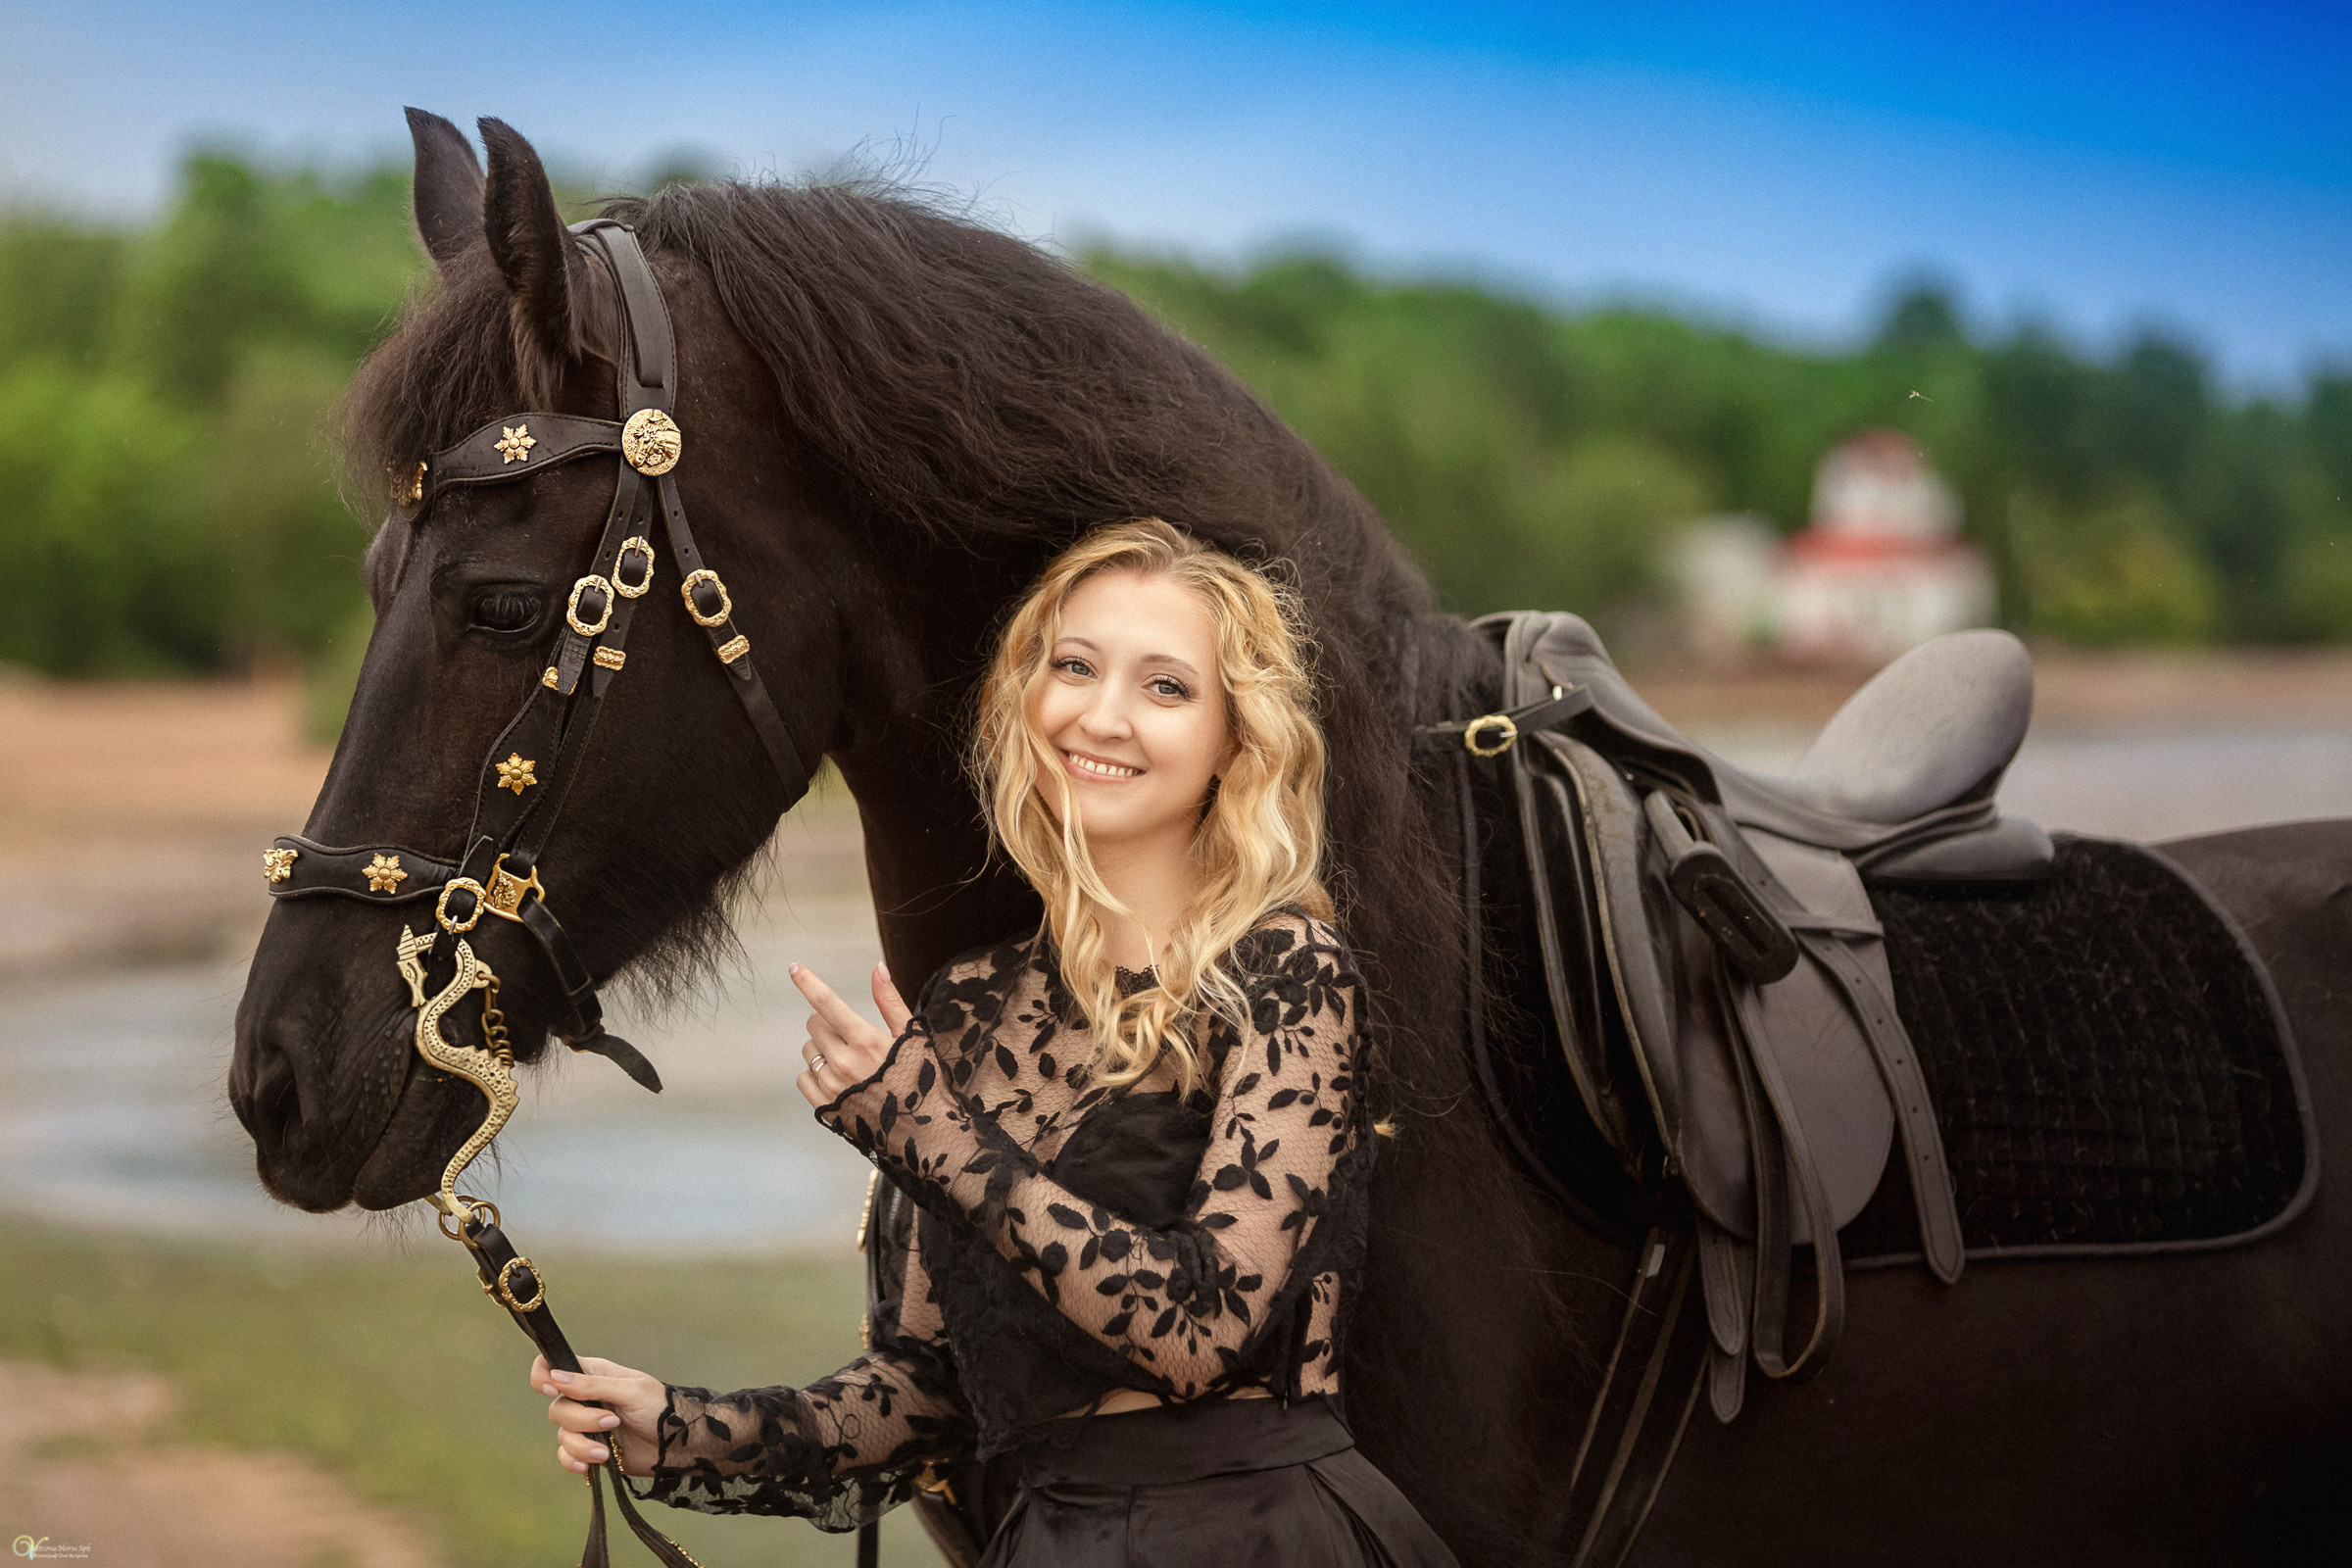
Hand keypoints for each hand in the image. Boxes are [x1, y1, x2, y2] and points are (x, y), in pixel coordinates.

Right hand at [530, 1353, 666, 1476]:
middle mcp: (585, 1399)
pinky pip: (566, 1456)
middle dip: (581, 1420)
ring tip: (606, 1452)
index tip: (551, 1390)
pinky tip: (590, 1466)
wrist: (677, 1445)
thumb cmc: (660, 1408)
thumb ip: (592, 1385)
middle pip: (557, 1408)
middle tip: (612, 1422)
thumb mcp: (630, 1391)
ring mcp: (587, 1426)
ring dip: (582, 1446)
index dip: (542, 1376)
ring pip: (562, 1435)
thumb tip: (555, 1377)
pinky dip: (574, 1461)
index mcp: (593, 1375)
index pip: (552, 1366)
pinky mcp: (590, 1450)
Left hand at [790, 960, 911, 1108]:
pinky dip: (816, 1074)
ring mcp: (833, 1087)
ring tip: (850, 1062)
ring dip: (823, 1049)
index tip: (794, 967)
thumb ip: (890, 1001)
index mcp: (866, 1040)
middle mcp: (845, 1062)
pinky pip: (803, 1078)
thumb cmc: (921, 1079)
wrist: (924, 1132)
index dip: (808, 982)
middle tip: (852, 1037)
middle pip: (814, 1024)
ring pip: (809, 1050)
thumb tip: (877, 968)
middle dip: (829, 1024)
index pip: (827, 1003)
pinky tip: (839, 1080)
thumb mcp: (911, 1036)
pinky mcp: (825, 1108)